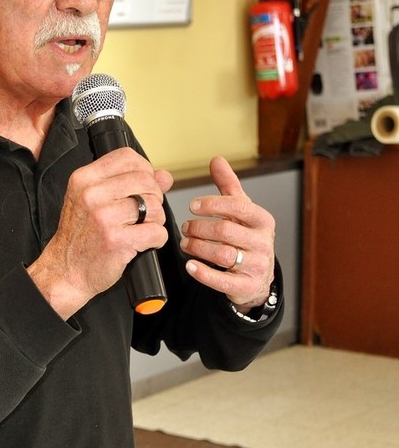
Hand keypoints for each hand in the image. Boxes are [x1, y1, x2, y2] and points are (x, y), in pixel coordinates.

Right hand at [28, 148, 172, 318]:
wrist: (65, 270)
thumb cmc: (80, 236)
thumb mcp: (94, 201)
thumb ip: (128, 183)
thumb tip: (164, 176)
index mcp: (84, 179)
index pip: (127, 157)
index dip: (144, 169)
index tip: (143, 186)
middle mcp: (92, 194)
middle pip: (146, 181)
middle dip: (153, 197)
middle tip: (143, 213)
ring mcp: (104, 217)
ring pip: (154, 207)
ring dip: (155, 220)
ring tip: (141, 228)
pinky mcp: (117, 240)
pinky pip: (156, 232)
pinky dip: (157, 239)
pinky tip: (143, 242)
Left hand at [180, 156, 275, 309]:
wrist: (259, 277)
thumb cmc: (248, 239)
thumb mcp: (242, 211)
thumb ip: (229, 186)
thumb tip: (217, 160)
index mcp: (262, 220)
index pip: (237, 207)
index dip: (212, 204)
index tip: (192, 206)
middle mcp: (263, 242)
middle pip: (225, 230)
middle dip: (199, 228)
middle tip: (185, 228)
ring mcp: (256, 265)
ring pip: (222, 254)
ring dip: (197, 247)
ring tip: (185, 243)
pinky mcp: (247, 286)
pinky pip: (222, 281)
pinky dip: (203, 273)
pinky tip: (191, 266)